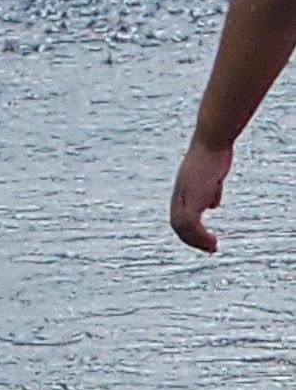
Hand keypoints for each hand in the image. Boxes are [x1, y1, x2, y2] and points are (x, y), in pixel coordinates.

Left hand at [170, 137, 233, 251]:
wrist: (212, 140)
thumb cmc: (213, 153)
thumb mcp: (211, 176)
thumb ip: (210, 191)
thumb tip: (211, 206)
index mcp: (183, 187)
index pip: (178, 214)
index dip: (188, 229)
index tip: (204, 239)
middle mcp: (180, 191)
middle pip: (176, 222)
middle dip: (191, 239)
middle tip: (209, 249)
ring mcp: (185, 192)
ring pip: (181, 225)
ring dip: (196, 241)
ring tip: (212, 248)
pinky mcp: (193, 194)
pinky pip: (191, 222)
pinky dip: (200, 236)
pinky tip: (212, 241)